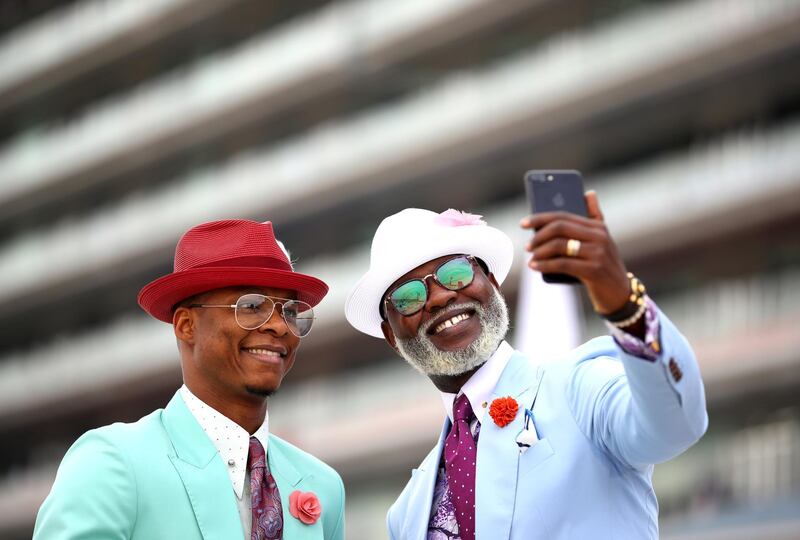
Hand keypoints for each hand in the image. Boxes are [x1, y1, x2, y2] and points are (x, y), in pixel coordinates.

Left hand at [519, 190, 629, 314]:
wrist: (620, 294)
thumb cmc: (604, 265)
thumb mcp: (602, 241)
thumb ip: (595, 218)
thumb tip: (589, 193)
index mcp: (598, 226)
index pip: (563, 216)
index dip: (540, 218)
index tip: (523, 224)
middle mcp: (600, 236)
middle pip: (560, 228)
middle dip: (538, 236)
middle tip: (527, 246)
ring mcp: (598, 253)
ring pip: (559, 246)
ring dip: (540, 252)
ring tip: (531, 258)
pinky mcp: (594, 270)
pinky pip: (562, 264)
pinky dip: (545, 265)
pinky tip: (534, 267)